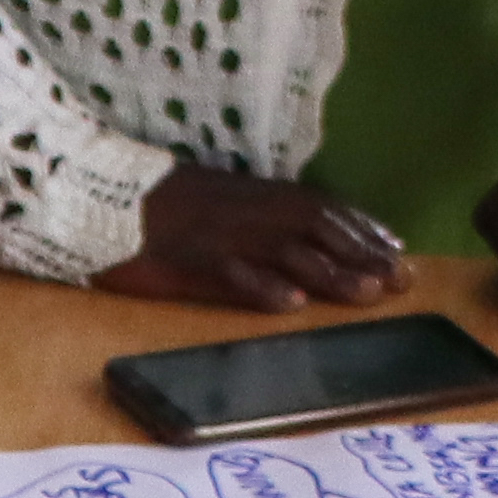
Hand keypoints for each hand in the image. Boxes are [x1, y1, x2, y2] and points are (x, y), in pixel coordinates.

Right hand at [99, 163, 403, 310]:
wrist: (96, 193)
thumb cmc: (158, 202)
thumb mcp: (220, 200)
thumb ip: (260, 214)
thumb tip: (304, 235)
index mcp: (254, 195)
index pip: (321, 208)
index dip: (362, 229)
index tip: (397, 251)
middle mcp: (246, 210)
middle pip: (316, 231)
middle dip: (362, 255)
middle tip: (401, 281)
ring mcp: (219, 234)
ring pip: (285, 252)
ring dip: (330, 273)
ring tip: (366, 294)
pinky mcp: (187, 258)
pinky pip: (230, 273)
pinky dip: (261, 287)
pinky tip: (290, 304)